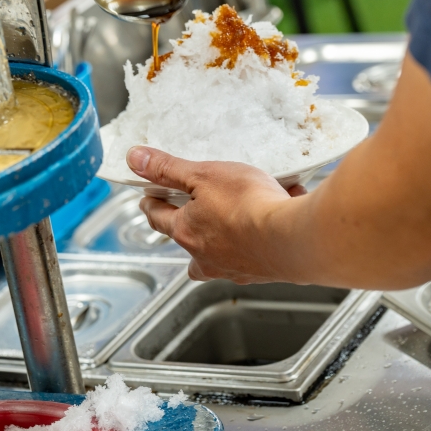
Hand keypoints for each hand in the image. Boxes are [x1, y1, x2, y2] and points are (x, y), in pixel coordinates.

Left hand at [127, 146, 305, 283]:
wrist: (296, 238)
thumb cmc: (248, 207)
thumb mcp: (203, 176)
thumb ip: (169, 168)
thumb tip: (135, 160)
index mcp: (187, 233)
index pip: (158, 218)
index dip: (151, 205)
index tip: (148, 198)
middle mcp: (208, 258)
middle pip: (188, 246)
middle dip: (185, 231)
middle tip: (187, 217)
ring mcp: (237, 268)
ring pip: (220, 256)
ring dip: (222, 239)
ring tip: (232, 220)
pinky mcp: (266, 271)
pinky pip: (257, 253)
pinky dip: (260, 238)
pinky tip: (274, 219)